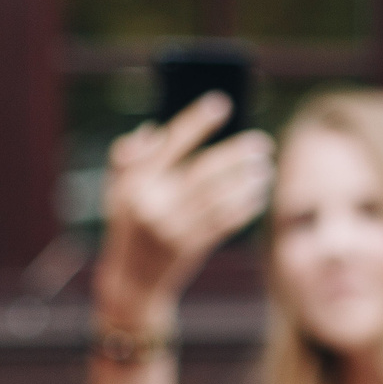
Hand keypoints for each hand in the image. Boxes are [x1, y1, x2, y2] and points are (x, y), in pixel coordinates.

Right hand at [90, 93, 274, 328]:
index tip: (222, 103)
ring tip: (266, 169)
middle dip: (236, 154)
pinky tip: (259, 196)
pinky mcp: (190, 248)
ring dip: (248, 181)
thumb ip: (128, 157)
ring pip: (220, 198)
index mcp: (136, 181)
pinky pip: (224, 222)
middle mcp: (154, 203)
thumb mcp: (116, 190)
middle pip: (204, 171)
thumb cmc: (129, 225)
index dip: (198, 121)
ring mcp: (173, 228)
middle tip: (261, 143)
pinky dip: (245, 207)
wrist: (133, 280)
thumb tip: (155, 129)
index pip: (172, 143)